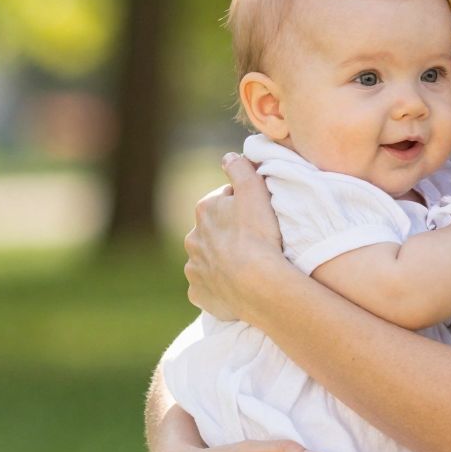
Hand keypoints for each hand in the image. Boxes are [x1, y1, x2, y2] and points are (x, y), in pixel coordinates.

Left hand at [183, 153, 288, 323]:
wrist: (257, 283)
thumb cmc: (258, 234)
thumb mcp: (254, 190)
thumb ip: (240, 168)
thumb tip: (228, 157)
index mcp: (204, 211)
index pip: (223, 203)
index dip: (242, 209)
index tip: (258, 219)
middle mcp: (192, 239)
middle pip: (213, 233)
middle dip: (228, 236)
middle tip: (254, 244)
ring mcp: (194, 268)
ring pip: (207, 260)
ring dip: (222, 261)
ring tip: (246, 267)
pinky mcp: (198, 293)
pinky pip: (207, 287)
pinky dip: (218, 286)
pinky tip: (234, 286)